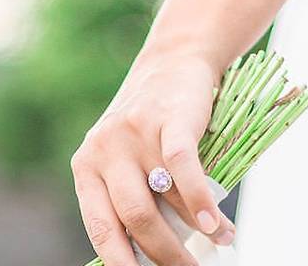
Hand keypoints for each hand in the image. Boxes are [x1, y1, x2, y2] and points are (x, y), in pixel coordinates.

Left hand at [70, 52, 235, 265]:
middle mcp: (104, 149)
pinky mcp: (168, 118)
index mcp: (86, 166)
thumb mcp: (129, 160)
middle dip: (165, 256)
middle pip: (134, 219)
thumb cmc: (151, 126)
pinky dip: (201, 202)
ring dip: (194, 233)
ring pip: (161, 199)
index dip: (122, 264)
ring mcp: (134, 132)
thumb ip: (135, 200)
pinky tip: (216, 224)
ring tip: (221, 243)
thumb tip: (154, 258)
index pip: (101, 229)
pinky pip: (183, 169)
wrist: (172, 62)